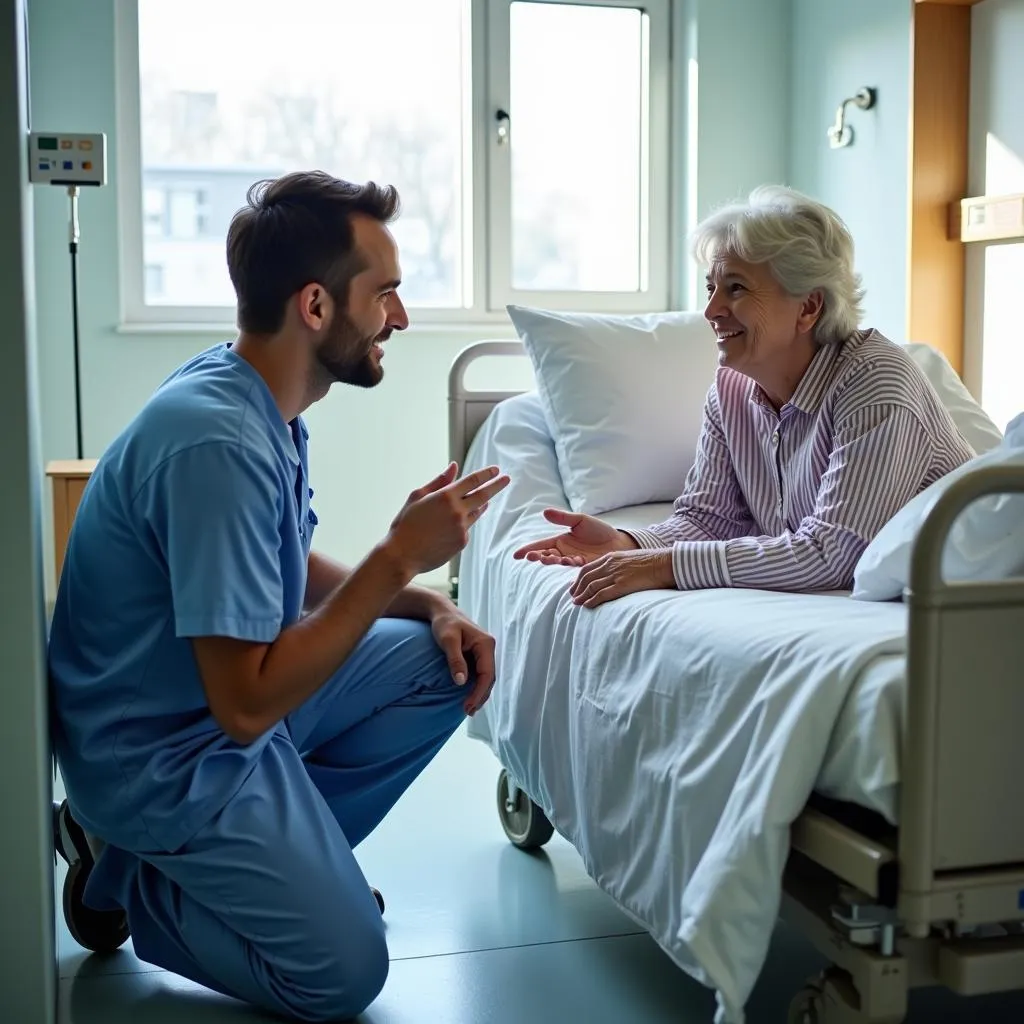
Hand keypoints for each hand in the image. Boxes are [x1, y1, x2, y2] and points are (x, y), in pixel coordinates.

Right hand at [387, 463, 510, 575]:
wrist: (402, 556)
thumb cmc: (405, 524)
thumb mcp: (417, 497)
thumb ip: (438, 481)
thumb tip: (454, 467)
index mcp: (445, 496)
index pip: (473, 481)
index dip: (486, 474)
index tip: (496, 470)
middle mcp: (457, 511)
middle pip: (484, 495)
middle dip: (497, 485)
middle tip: (507, 479)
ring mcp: (462, 528)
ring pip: (477, 512)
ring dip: (481, 504)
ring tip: (485, 500)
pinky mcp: (462, 542)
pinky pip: (467, 528)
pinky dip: (464, 522)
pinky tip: (453, 524)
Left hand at [430, 606, 497, 715]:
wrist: (441, 611)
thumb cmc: (444, 623)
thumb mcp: (448, 640)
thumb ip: (455, 660)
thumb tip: (462, 682)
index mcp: (486, 644)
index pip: (487, 674)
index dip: (479, 692)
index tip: (467, 706)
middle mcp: (489, 648)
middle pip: (489, 678)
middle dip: (480, 696)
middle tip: (467, 711)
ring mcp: (484, 652)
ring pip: (486, 677)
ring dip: (479, 693)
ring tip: (469, 708)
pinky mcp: (478, 655)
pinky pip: (480, 673)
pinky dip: (476, 686)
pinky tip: (469, 696)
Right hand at [512, 508, 637, 566]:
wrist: (618, 541)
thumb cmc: (599, 531)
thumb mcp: (580, 520)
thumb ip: (563, 518)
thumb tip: (544, 512)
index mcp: (560, 540)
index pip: (540, 545)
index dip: (528, 550)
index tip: (516, 555)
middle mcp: (564, 552)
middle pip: (545, 556)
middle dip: (537, 557)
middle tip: (533, 557)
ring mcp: (573, 560)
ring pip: (557, 562)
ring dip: (552, 561)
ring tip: (551, 558)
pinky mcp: (583, 566)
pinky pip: (573, 566)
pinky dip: (569, 563)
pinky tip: (570, 560)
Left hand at [569, 549, 675, 607]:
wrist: (664, 563)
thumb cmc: (652, 562)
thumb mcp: (631, 558)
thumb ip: (619, 565)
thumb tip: (616, 575)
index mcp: (611, 557)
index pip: (588, 568)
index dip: (578, 578)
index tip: (574, 586)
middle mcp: (610, 565)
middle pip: (586, 577)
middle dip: (576, 588)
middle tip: (572, 596)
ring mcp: (615, 575)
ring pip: (591, 586)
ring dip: (581, 596)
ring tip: (576, 603)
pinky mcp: (622, 585)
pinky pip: (602, 594)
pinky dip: (592, 600)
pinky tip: (587, 605)